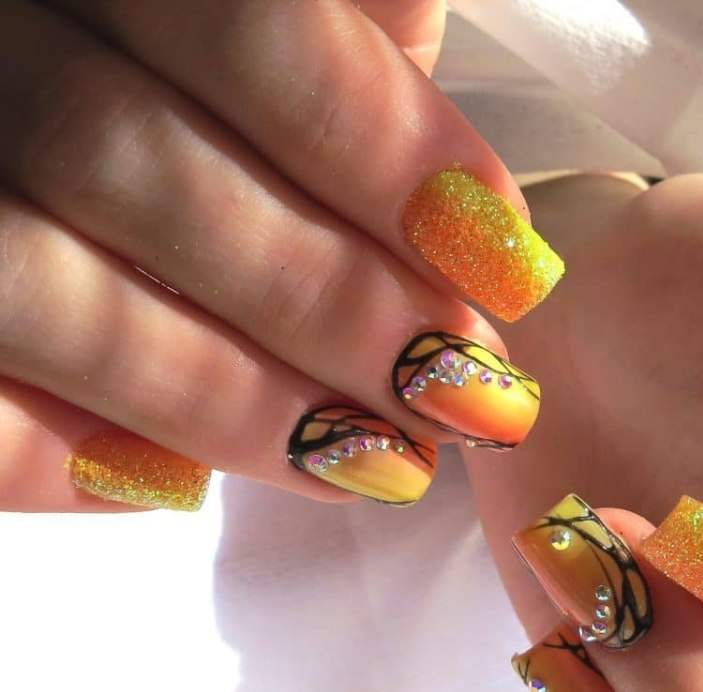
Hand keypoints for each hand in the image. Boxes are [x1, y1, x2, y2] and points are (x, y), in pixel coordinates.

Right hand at [0, 0, 559, 510]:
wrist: (57, 138)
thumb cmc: (195, 91)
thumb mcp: (277, 13)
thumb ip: (344, 27)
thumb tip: (431, 95)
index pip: (244, 24)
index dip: (387, 151)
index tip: (508, 265)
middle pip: (124, 159)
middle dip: (327, 302)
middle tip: (456, 392)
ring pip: (38, 288)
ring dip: (229, 402)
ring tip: (378, 465)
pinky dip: (62, 460)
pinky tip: (178, 486)